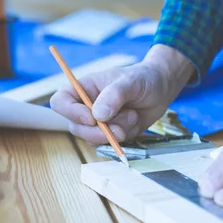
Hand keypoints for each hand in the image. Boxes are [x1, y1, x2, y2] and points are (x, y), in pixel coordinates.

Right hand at [50, 44, 194, 143]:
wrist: (162, 89)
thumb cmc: (143, 78)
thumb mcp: (130, 81)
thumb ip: (114, 95)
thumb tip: (98, 115)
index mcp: (83, 89)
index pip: (60, 101)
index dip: (70, 112)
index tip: (91, 118)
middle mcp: (86, 106)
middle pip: (75, 126)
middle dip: (97, 132)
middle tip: (117, 130)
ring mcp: (97, 122)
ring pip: (92, 138)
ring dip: (114, 133)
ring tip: (132, 116)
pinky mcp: (110, 133)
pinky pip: (109, 143)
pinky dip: (123, 137)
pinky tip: (134, 122)